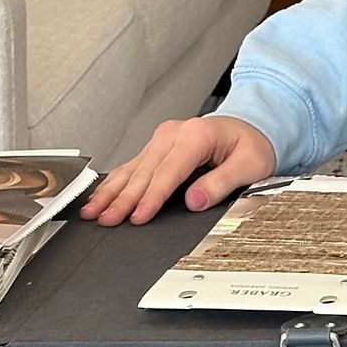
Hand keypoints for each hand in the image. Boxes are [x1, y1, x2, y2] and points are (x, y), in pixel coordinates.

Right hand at [79, 115, 276, 225]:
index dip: (152, 197)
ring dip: (112, 191)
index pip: (169, 171)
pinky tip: (100, 196)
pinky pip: (133, 165)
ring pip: (133, 168)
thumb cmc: (252, 145)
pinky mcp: (158, 145)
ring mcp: (164, 138)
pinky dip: (115, 182)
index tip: (138, 217)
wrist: (252, 126)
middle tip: (108, 220)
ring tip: (93, 212)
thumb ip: (223, 182)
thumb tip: (194, 200)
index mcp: (198, 135)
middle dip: (125, 198)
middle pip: (145, 171)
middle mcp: (176, 133)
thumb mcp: (251, 164)